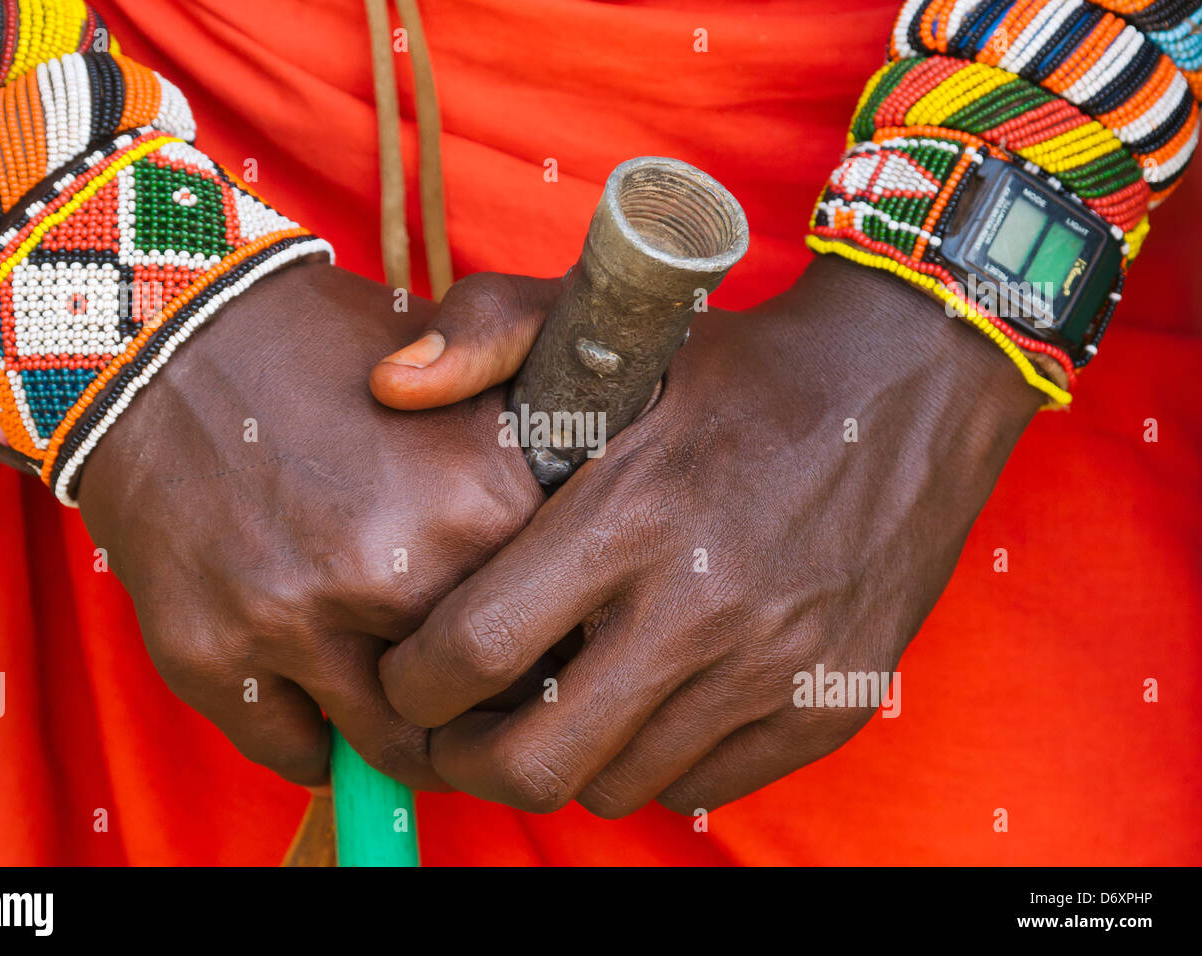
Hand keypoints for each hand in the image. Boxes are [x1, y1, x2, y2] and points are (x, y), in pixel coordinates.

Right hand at [77, 263, 552, 788]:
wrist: (178, 339)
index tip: (537, 643)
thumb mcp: (473, 370)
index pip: (559, 637)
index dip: (551, 645)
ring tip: (408, 708)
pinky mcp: (210, 654)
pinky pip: (298, 754)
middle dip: (486, 704)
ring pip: (393, 746)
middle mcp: (392, 571)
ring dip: (407, 736)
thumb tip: (586, 568)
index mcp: (479, 506)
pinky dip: (321, 744)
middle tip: (475, 689)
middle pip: (485, 705)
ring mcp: (293, 618)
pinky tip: (325, 701)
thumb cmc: (337, 356)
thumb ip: (549, 458)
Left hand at [374, 255, 1041, 814]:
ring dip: (566, 759)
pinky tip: (647, 703)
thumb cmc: (740, 364)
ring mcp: (773, 668)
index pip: (475, 648)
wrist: (910, 384)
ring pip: (619, 785)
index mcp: (631, 514)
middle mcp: (702, 608)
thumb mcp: (616, 321)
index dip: (412, 683)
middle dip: (468, 759)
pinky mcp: (827, 704)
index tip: (403, 676)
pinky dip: (656, 762)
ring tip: (555, 708)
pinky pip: (705, 787)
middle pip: (537, 759)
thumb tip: (390, 385)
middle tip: (458, 728)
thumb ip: (490, 331)